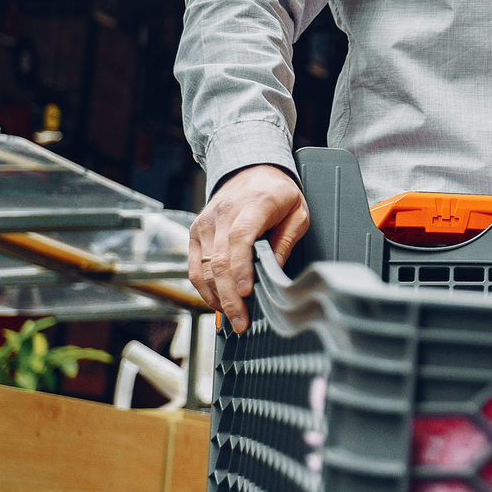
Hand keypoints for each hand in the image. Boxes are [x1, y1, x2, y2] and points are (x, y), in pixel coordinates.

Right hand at [188, 164, 308, 333]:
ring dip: (216, 296)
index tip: (246, 293)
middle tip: (241, 322)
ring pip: (204, 267)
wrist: (251, 169)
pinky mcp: (196, 232)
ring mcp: (205, 223)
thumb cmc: (278, 193)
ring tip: (232, 317)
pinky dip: (203, 287)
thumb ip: (286, 241)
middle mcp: (222, 214)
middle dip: (229, 296)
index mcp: (252, 205)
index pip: (240, 240)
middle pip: (220, 260)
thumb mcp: (297, 212)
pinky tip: (217, 302)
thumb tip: (274, 271)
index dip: (240, 269)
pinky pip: (195, 265)